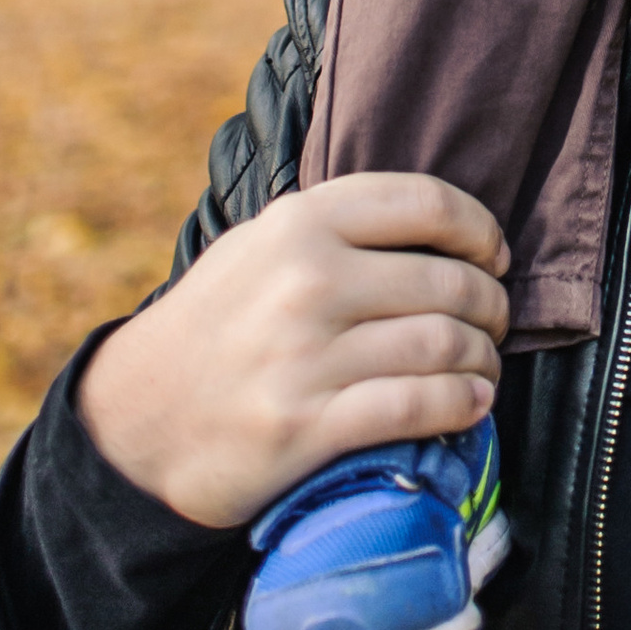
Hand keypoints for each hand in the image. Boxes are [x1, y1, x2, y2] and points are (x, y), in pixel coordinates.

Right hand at [77, 175, 511, 530]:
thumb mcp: (255, 248)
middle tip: (493, 324)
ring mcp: (305, 356)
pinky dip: (462, 405)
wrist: (136, 421)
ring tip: (483, 367)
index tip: (494, 255)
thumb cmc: (213, 328)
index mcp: (298, 224)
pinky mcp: (307, 426)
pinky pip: (417, 407)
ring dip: (483, 360)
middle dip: (491, 307)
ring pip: (443, 344)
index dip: (478, 229)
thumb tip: (434, 225)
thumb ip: (331, 228)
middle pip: (449, 283)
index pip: (424, 203)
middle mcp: (305, 281)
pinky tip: (471, 405)